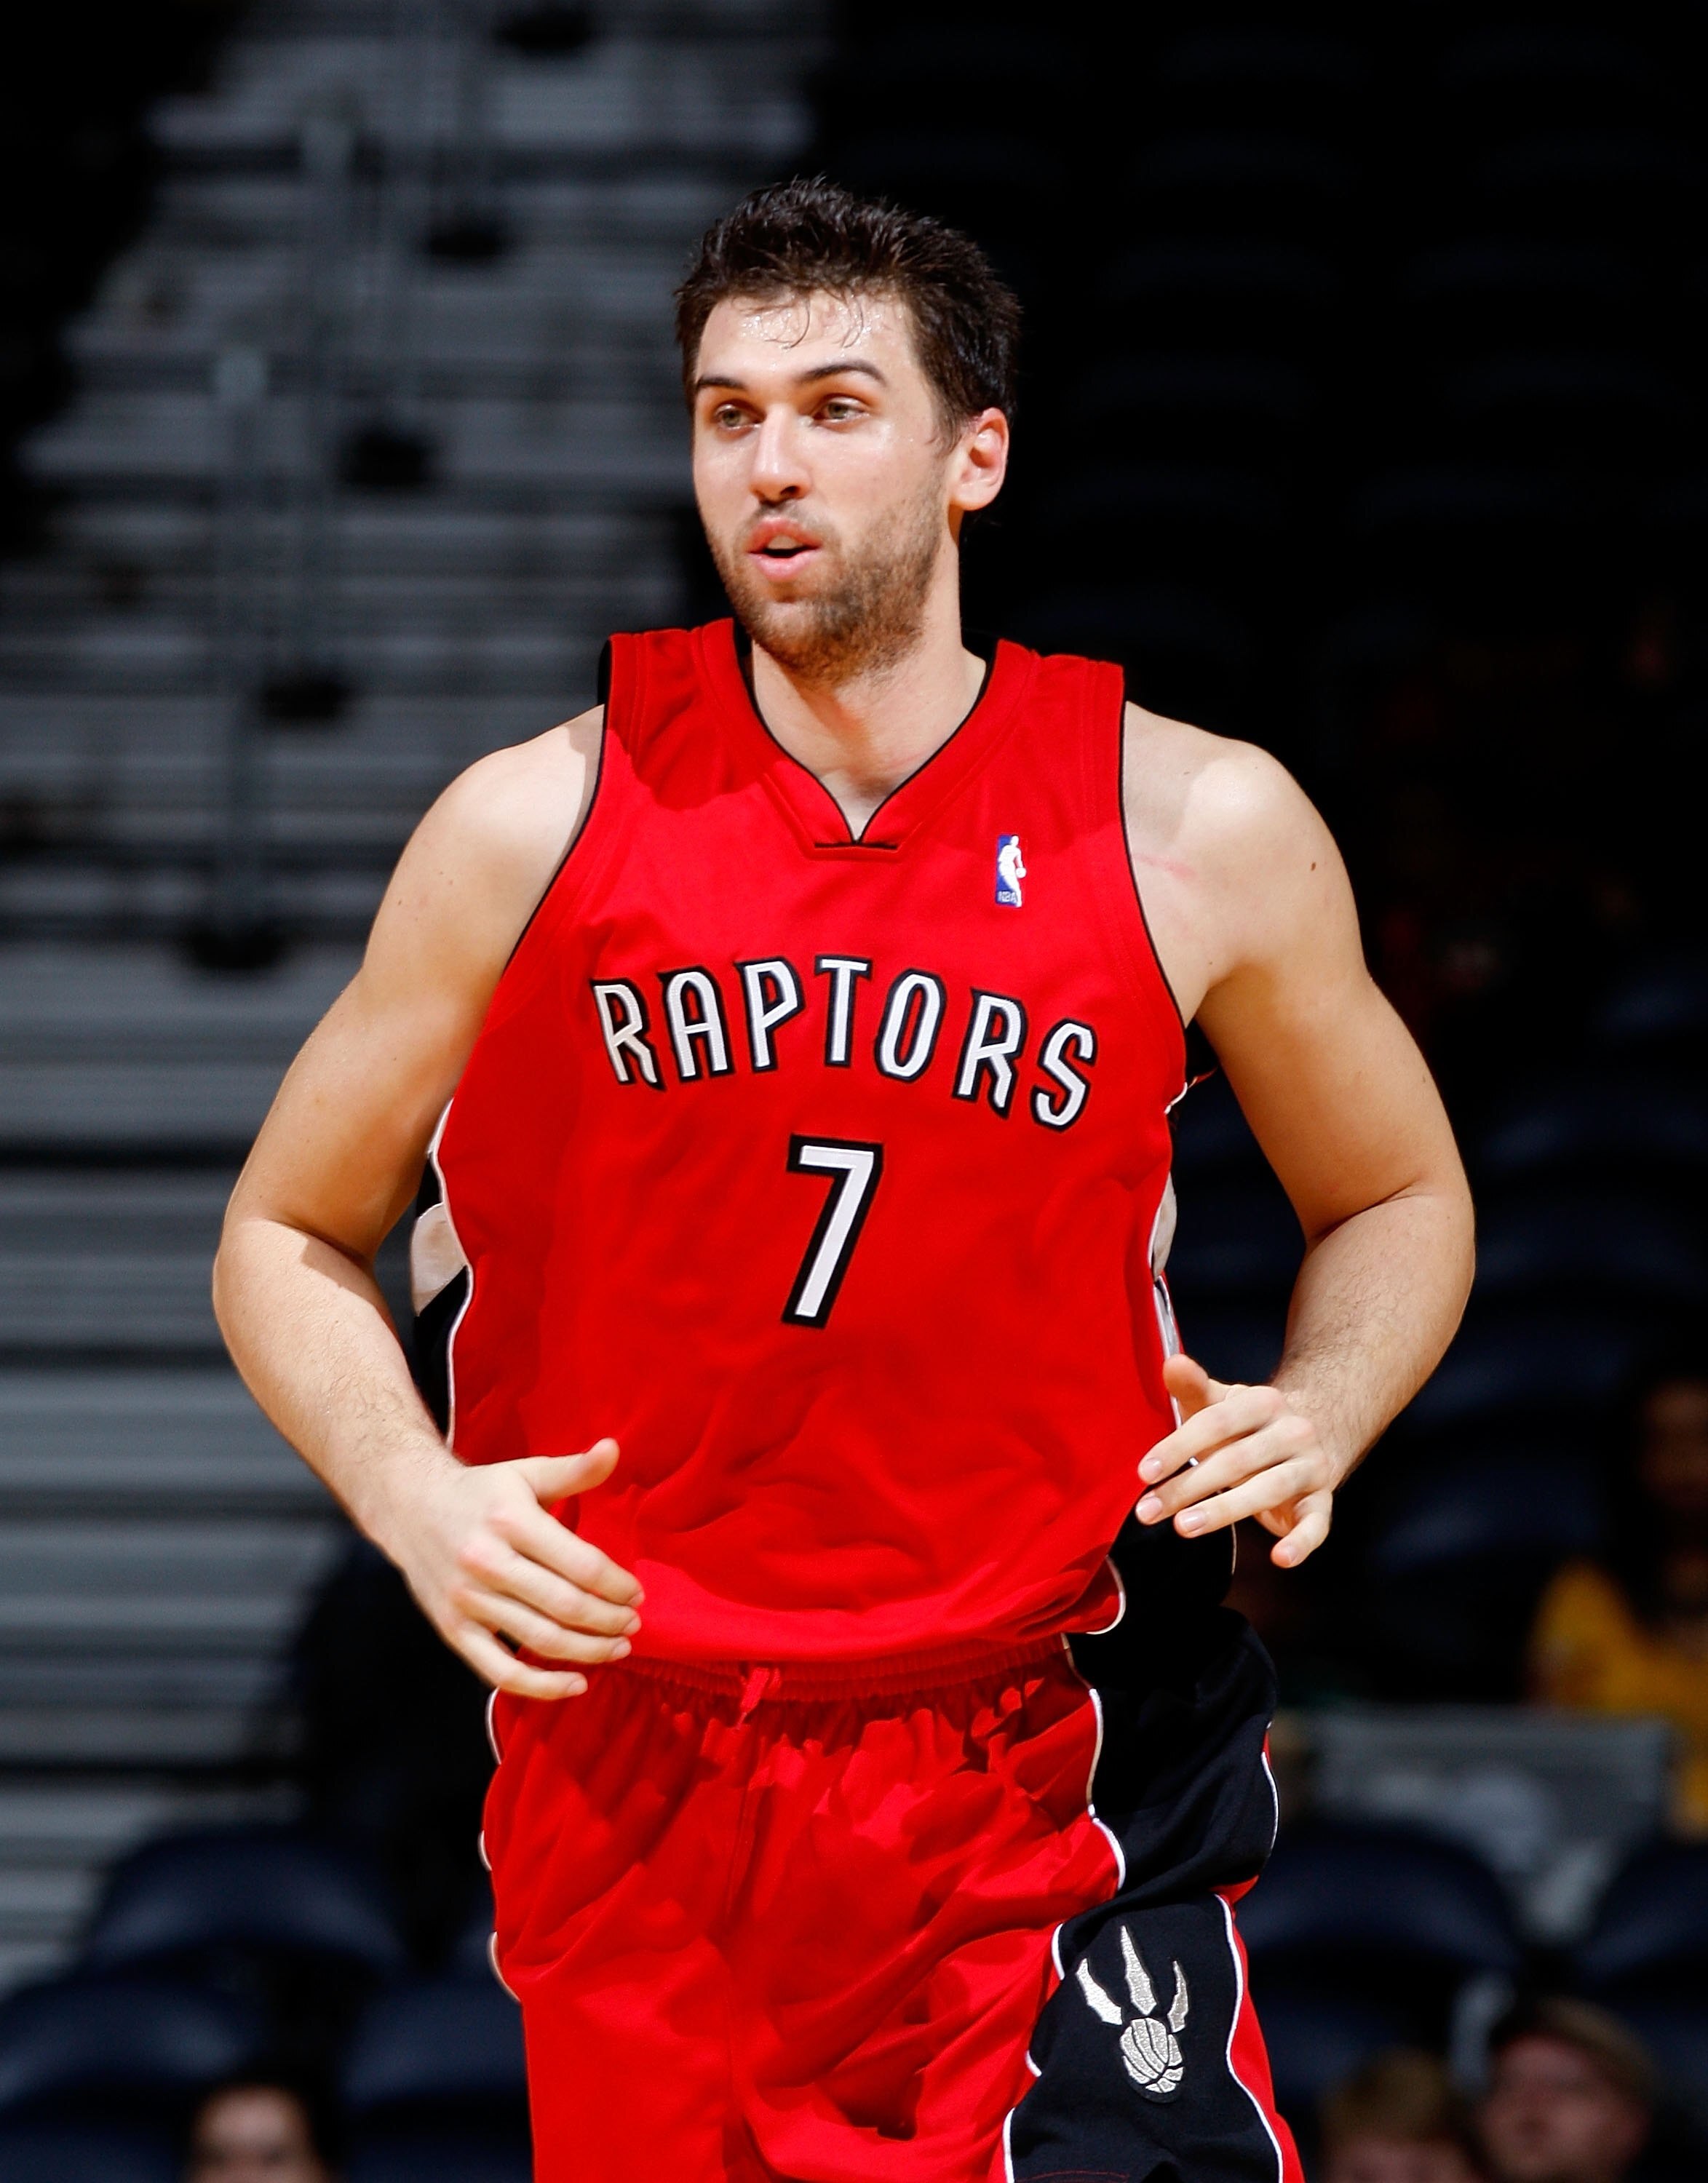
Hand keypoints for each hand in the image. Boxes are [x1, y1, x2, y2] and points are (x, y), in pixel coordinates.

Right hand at [388, 1437, 641, 1697]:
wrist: (408, 1507)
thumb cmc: (480, 1491)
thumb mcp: (526, 1473)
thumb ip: (573, 1470)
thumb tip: (614, 1448)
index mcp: (511, 1520)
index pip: (580, 1564)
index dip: (617, 1585)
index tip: (637, 1593)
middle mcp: (487, 1562)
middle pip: (565, 1606)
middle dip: (609, 1621)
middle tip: (634, 1624)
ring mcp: (467, 1600)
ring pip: (539, 1639)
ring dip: (588, 1651)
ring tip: (618, 1648)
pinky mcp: (452, 1630)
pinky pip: (500, 1671)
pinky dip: (541, 1686)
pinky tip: (576, 1685)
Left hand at [1136, 1357, 1335, 1568]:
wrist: (1314, 1433)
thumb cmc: (1247, 1425)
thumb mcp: (1221, 1403)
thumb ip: (1193, 1387)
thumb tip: (1171, 1361)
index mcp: (1263, 1403)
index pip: (1216, 1422)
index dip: (1178, 1446)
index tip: (1143, 1473)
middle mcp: (1292, 1432)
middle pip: (1236, 1459)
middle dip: (1188, 1487)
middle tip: (1149, 1511)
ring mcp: (1311, 1467)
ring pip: (1269, 1489)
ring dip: (1226, 1510)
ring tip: (1185, 1527)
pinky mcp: (1322, 1501)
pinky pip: (1317, 1523)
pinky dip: (1302, 1542)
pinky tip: (1281, 1559)